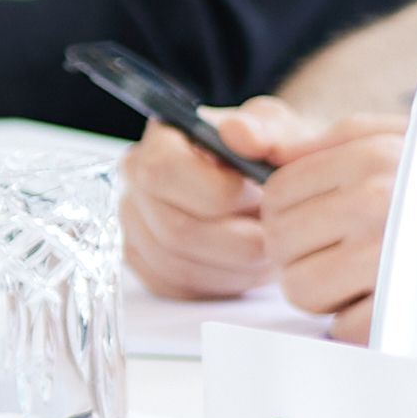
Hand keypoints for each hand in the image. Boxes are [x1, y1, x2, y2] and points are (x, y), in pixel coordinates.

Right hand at [114, 100, 279, 300]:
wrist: (269, 180)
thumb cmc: (270, 153)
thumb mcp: (281, 131)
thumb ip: (269, 130)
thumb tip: (239, 132)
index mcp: (162, 140)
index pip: (166, 172)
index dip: (220, 194)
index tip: (261, 197)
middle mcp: (136, 181)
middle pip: (174, 229)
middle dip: (238, 241)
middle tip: (276, 234)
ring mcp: (135, 225)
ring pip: (179, 266)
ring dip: (236, 266)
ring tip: (269, 248)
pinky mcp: (147, 263)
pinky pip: (179, 287)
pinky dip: (223, 283)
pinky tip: (249, 265)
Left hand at [232, 100, 408, 319]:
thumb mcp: (381, 142)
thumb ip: (303, 140)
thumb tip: (233, 138)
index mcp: (372, 154)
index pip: (278, 193)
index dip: (290, 209)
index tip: (326, 212)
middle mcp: (380, 201)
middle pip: (281, 243)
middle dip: (304, 250)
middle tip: (349, 245)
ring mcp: (392, 258)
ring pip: (301, 288)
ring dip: (326, 289)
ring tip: (368, 271)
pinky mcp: (403, 309)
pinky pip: (340, 327)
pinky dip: (359, 319)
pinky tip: (391, 295)